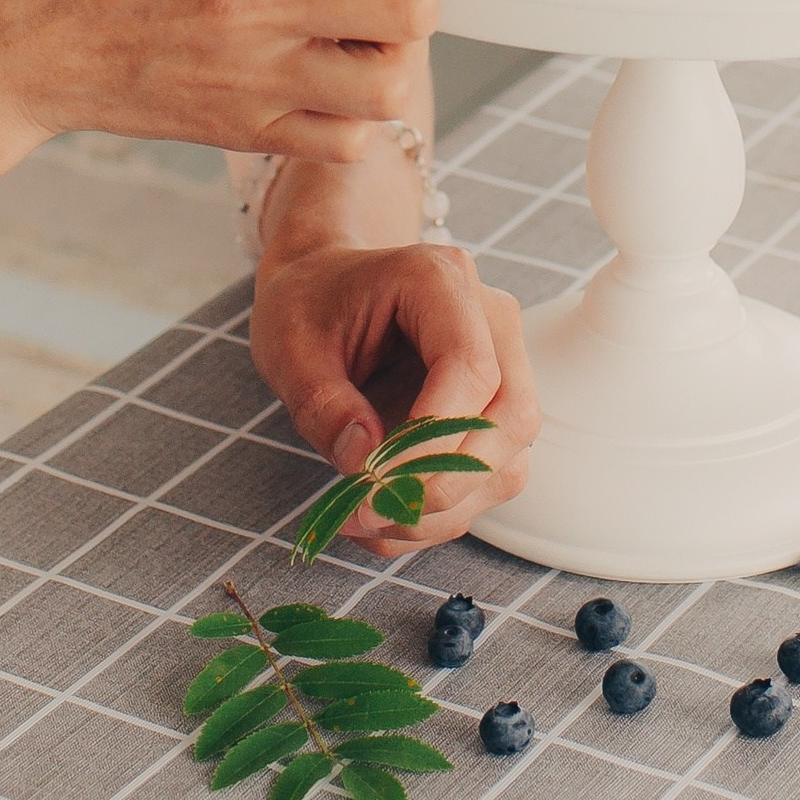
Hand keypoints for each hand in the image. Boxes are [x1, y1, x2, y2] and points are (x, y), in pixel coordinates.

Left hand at [249, 243, 536, 556]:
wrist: (325, 287)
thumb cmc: (309, 303)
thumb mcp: (288, 346)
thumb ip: (321, 404)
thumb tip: (364, 465)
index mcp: (440, 280)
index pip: (470, 368)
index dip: (432, 437)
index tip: (373, 482)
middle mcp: (490, 320)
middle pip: (511, 418)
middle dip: (443, 482)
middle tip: (368, 512)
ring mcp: (503, 365)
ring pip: (508, 459)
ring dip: (441, 508)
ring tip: (365, 518)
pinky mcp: (494, 410)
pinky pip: (488, 476)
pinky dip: (438, 511)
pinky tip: (384, 514)